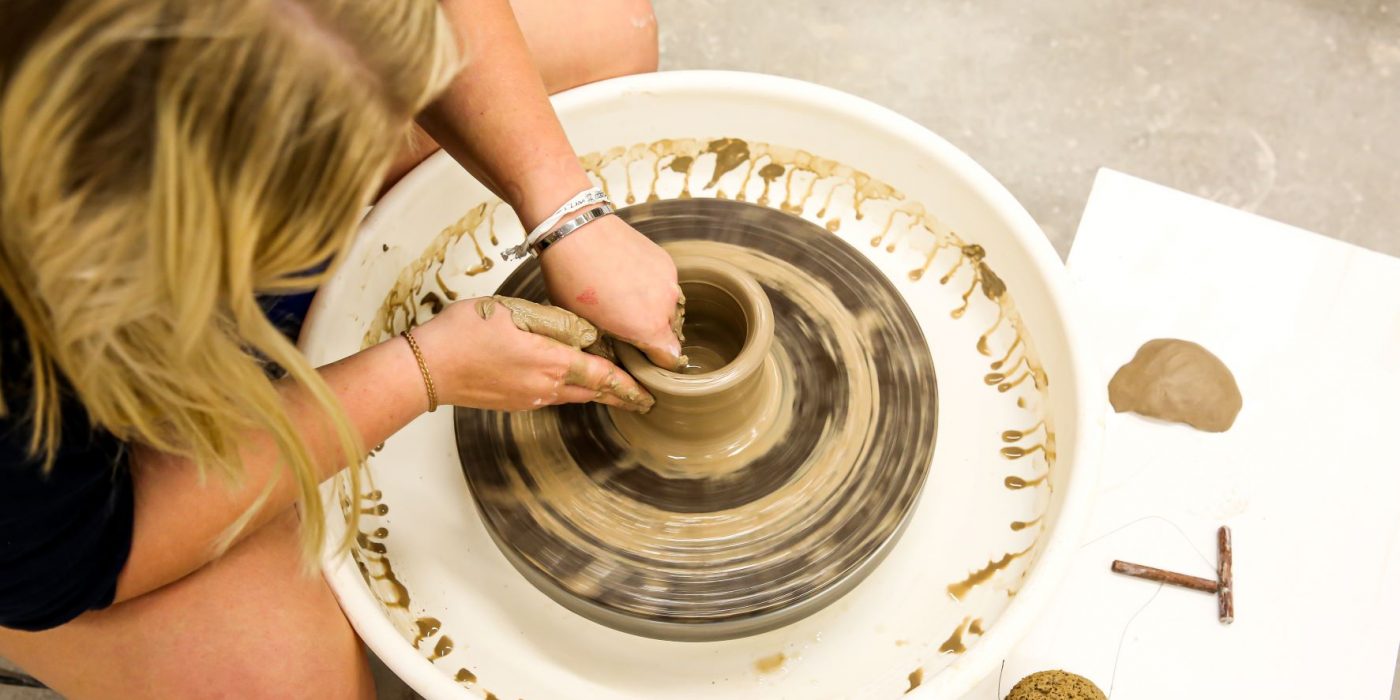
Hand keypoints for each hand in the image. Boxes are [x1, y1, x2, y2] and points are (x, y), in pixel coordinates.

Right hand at [411, 296, 653, 412]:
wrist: (425, 369)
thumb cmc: (464, 333)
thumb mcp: (514, 312)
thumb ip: (557, 322)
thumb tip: (590, 335)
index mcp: (550, 362)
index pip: (602, 376)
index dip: (629, 386)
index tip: (649, 395)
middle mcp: (544, 387)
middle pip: (592, 392)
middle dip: (620, 396)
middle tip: (643, 401)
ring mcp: (528, 398)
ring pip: (574, 395)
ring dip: (597, 394)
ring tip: (616, 392)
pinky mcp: (514, 401)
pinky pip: (553, 396)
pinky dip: (573, 391)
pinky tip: (573, 384)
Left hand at [538, 215, 685, 369]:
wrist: (576, 229)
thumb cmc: (572, 279)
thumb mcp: (584, 325)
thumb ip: (610, 346)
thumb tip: (617, 358)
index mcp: (648, 328)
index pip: (669, 360)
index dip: (655, 363)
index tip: (640, 357)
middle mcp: (666, 305)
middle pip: (670, 333)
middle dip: (652, 334)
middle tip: (624, 326)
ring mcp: (669, 280)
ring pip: (668, 308)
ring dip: (653, 309)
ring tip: (624, 299)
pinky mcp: (666, 260)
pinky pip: (665, 285)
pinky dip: (651, 287)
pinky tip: (627, 279)